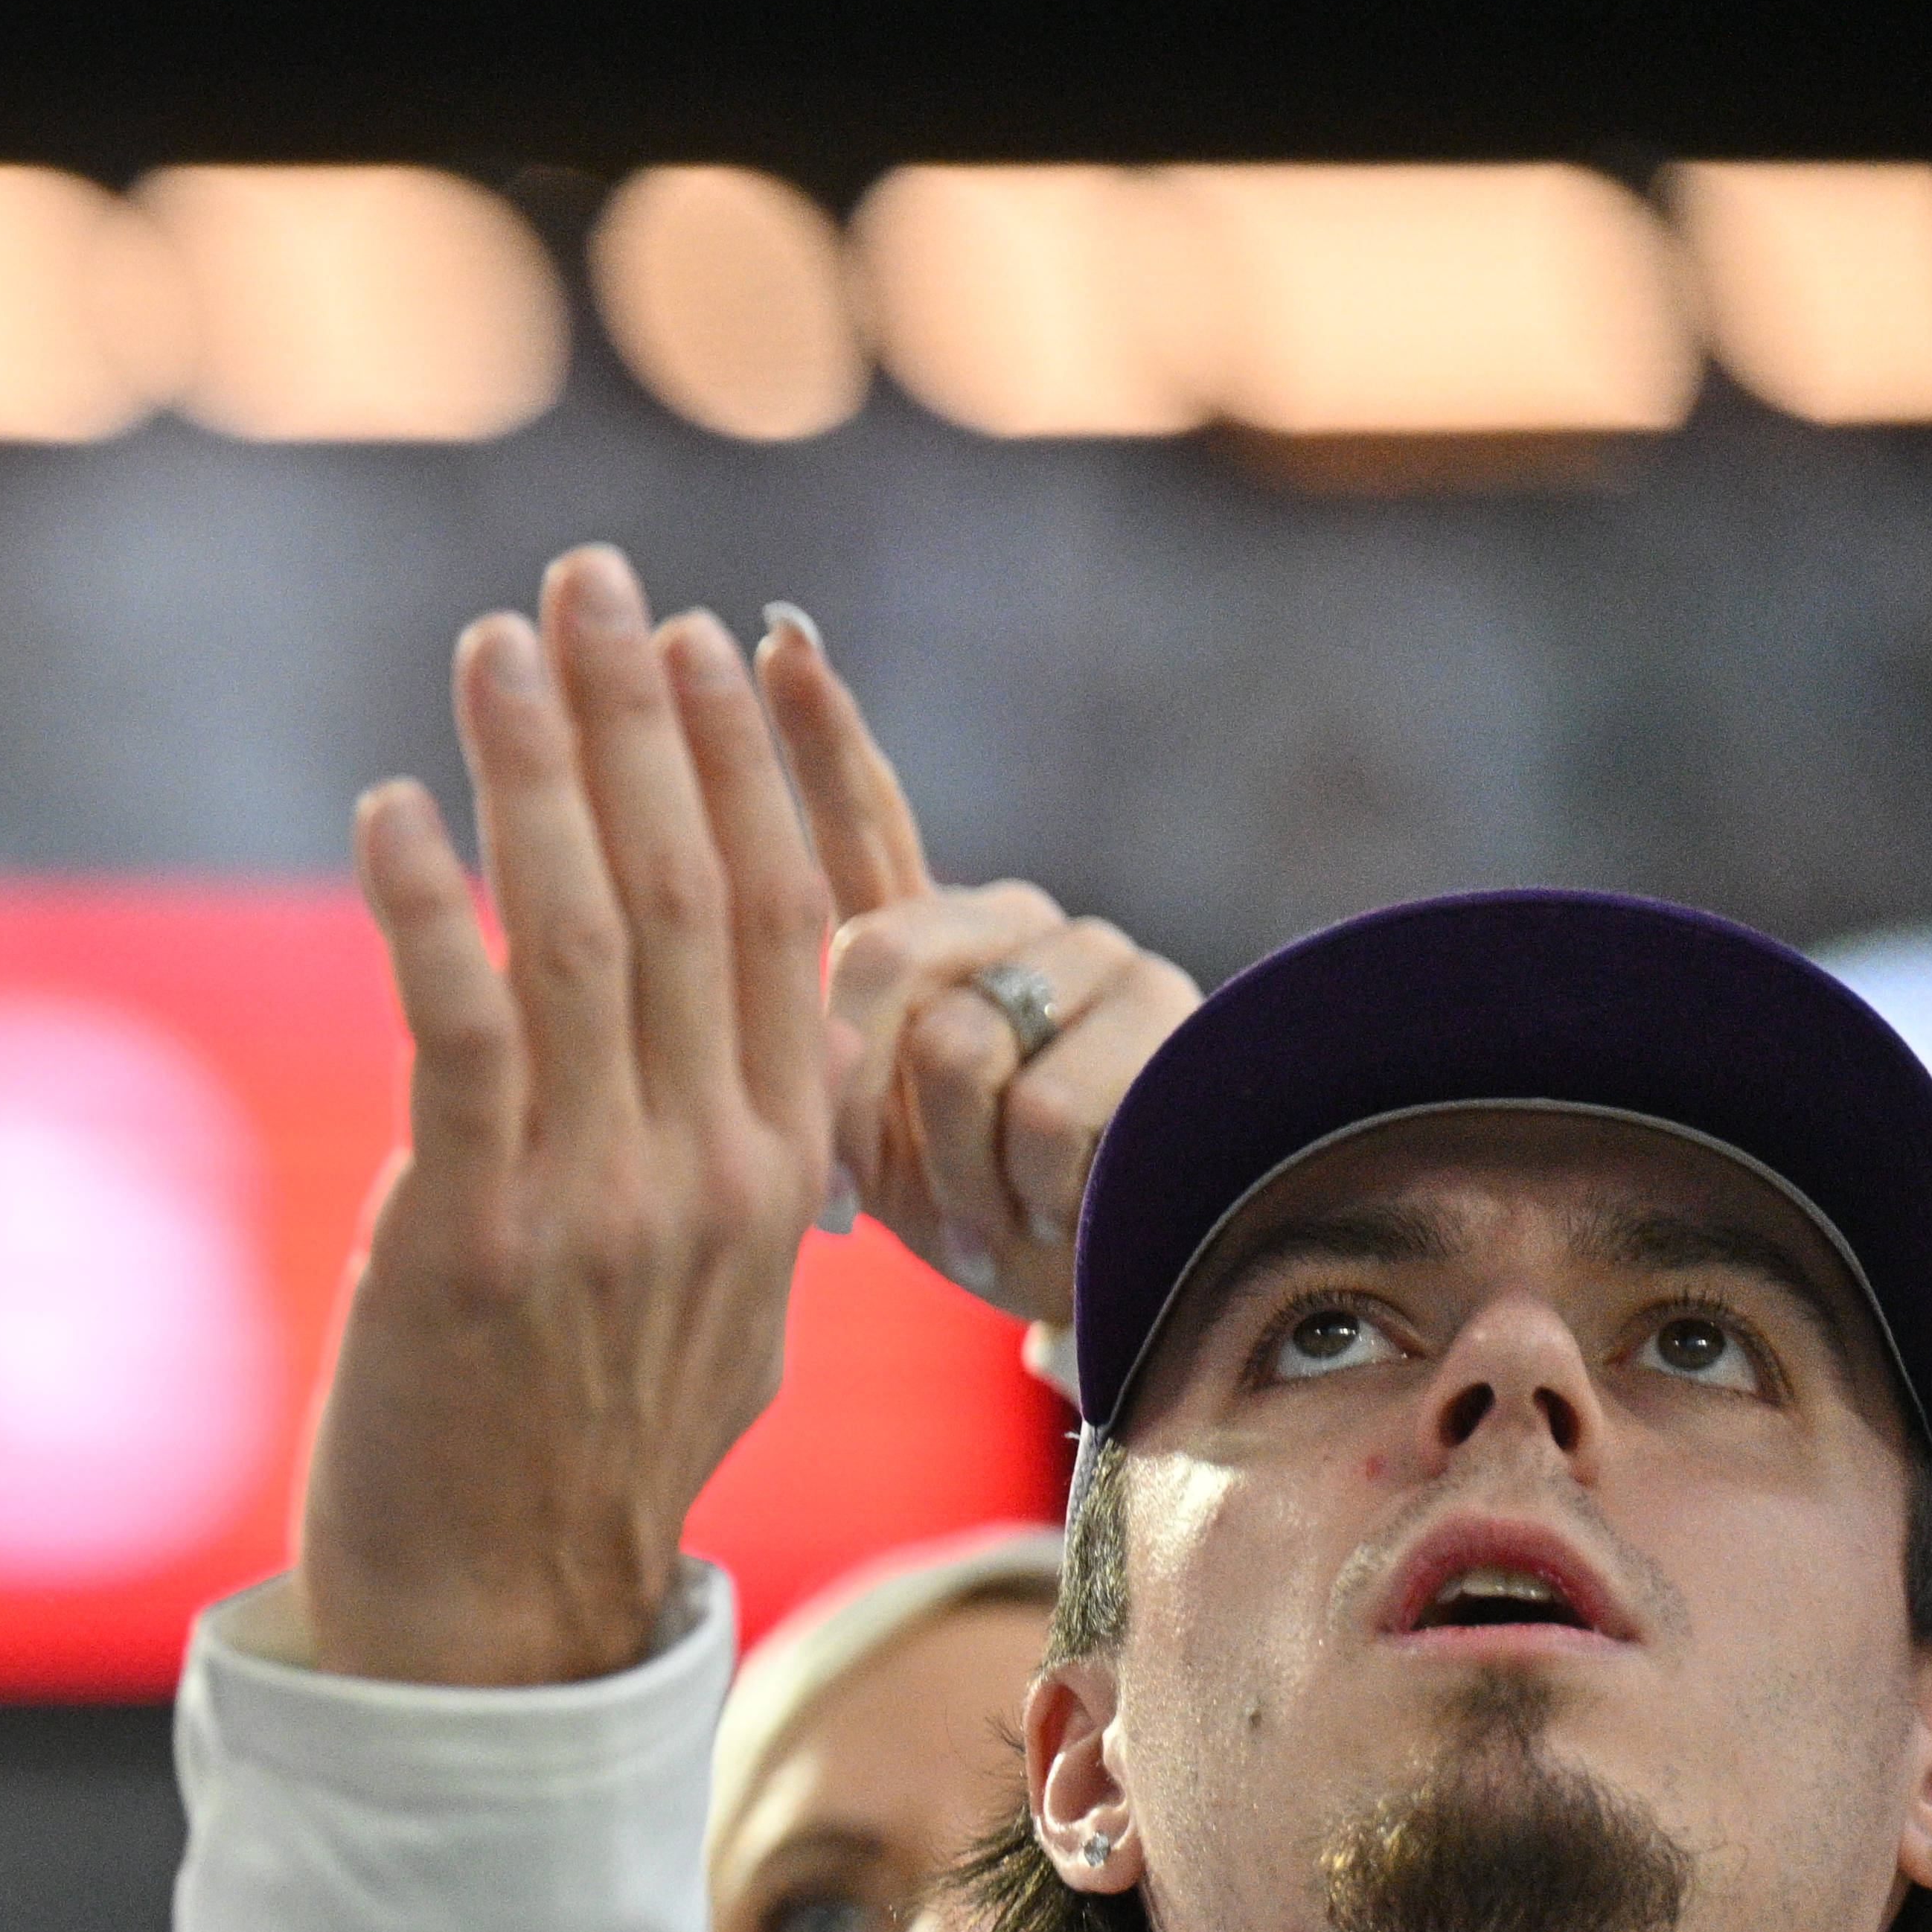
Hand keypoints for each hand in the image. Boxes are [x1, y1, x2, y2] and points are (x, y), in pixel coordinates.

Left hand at [290, 545, 834, 1689]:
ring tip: (495, 644)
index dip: (740, 768)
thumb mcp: (710, 1310)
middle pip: (693, 887)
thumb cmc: (580, 1462)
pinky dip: (426, 910)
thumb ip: (728, 1185)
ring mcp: (600, 1200)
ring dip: (533, 770)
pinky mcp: (476, 1233)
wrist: (505, 1622)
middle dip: (641, 718)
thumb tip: (733, 1091)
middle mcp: (713, 1166)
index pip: (786, 918)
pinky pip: (462, 1032)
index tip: (700, 647)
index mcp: (779, 1166)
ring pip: (582, 934)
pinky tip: (391, 809)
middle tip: (591, 582)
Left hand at [763, 610, 1196, 1333]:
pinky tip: (1046, 1214)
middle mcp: (1013, 921)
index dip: (812, 726)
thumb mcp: (857, 1135)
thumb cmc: (959, 1215)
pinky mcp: (1168, 1022)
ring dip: (956, 1161)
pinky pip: (1046, 1106)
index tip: (765, 637)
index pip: (858, 814)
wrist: (1096, 1294)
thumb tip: (764, 953)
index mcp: (925, 937)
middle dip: (861, 1092)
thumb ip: (816, 1042)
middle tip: (882, 1190)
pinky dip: (1026, 1188)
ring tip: (983, 1207)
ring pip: (964, 1040)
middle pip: (883, 953)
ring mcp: (1097, 960)